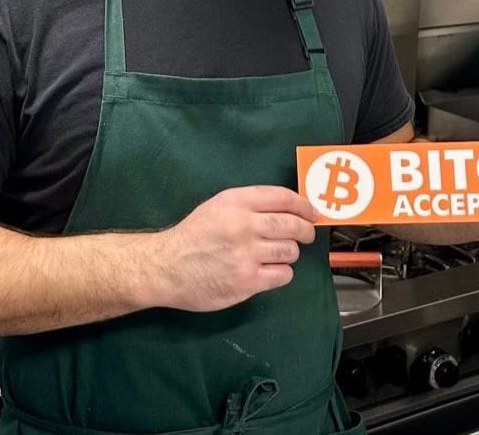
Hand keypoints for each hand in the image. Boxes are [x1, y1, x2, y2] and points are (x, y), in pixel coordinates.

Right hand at [151, 186, 318, 312]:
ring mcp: (246, 255)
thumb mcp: (217, 206)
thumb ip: (250, 204)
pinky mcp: (247, 281)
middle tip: (306, 234)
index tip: (312, 212)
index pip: (283, 198)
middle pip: (293, 225)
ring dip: (289, 253)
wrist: (167, 267)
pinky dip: (281, 273)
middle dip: (305, 230)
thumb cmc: (194, 235)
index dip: (304, 205)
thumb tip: (289, 208)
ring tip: (278, 254)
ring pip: (290, 251)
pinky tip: (269, 270)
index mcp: (236, 202)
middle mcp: (243, 225)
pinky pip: (282, 275)